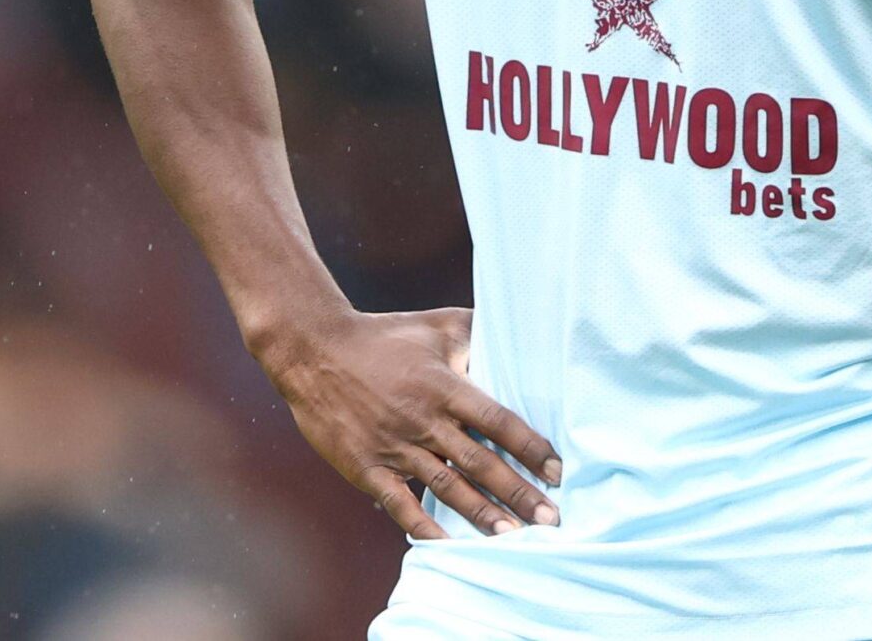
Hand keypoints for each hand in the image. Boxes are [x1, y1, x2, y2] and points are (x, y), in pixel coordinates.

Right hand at [258, 306, 561, 539]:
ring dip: (482, 515)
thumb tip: (516, 334)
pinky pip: (400, 504)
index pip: (498, 422)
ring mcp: (394, 447)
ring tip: (512, 538)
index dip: (530, 448)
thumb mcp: (434, 325)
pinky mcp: (367, 467)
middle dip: (518, 493)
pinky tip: (448, 546)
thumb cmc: (382, 335)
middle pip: (480, 463)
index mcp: (444, 387)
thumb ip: (476, 332)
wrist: (314, 351)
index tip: (557, 472)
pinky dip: (424, 527)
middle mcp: (424, 420)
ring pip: (447, 488)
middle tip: (551, 520)